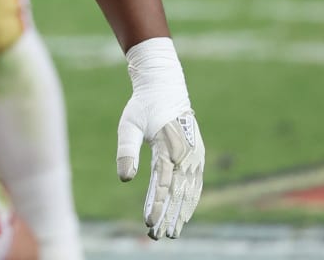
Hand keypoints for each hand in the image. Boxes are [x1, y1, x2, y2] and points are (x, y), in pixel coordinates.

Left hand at [115, 37, 203, 239]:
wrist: (165, 87)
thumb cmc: (142, 106)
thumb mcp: (129, 125)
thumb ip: (127, 151)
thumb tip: (125, 179)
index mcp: (168, 147)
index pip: (163, 183)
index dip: (156, 204)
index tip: (149, 222)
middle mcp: (186, 154)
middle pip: (178, 193)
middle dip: (168, 216)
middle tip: (156, 236)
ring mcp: (195, 155)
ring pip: (189, 192)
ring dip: (181, 213)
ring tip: (171, 232)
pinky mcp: (198, 155)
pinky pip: (196, 183)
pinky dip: (191, 201)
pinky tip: (183, 215)